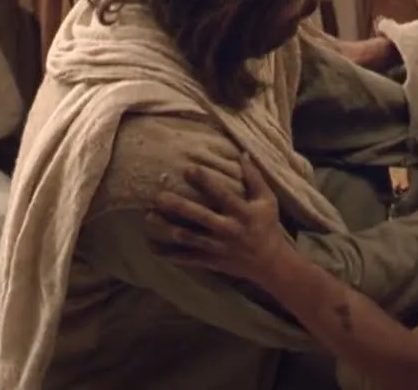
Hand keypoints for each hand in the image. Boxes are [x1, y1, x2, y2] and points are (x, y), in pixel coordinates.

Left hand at [147, 153, 288, 283]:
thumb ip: (254, 178)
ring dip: (167, 228)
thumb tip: (242, 154)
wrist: (269, 262)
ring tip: (149, 217)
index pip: (223, 195)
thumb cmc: (266, 225)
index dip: (206, 182)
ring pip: (188, 238)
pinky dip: (169, 254)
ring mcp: (217, 247)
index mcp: (242, 213)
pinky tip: (151, 246)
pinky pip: (186, 258)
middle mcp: (228, 230)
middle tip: (158, 196)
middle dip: (179, 207)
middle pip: (200, 217)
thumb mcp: (267, 200)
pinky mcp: (210, 261)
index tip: (188, 170)